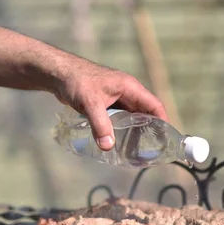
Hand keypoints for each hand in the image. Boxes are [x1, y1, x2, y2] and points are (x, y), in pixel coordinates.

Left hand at [52, 60, 167, 150]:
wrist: (59, 74)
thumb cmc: (77, 81)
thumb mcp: (90, 103)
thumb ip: (100, 125)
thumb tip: (108, 146)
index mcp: (130, 88)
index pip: (154, 105)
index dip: (162, 122)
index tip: (164, 140)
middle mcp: (127, 92)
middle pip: (146, 113)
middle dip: (149, 131)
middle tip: (149, 151)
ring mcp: (117, 98)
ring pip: (133, 117)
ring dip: (135, 131)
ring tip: (136, 150)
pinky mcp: (107, 103)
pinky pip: (121, 118)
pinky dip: (122, 129)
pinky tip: (118, 142)